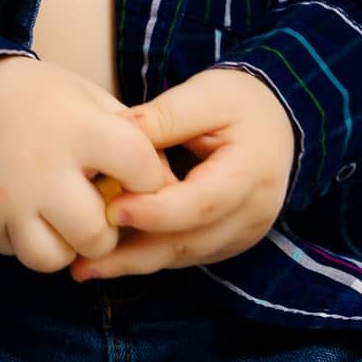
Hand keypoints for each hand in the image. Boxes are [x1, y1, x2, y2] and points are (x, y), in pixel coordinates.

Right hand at [0, 56, 171, 273]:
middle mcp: (42, 169)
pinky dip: (30, 240)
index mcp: (78, 129)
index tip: (139, 177)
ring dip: (68, 244)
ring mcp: (8, 200)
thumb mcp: (89, 98)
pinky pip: (17, 253)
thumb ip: (131, 138)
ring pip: (55, 259)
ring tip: (64, 216)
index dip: (150, 179)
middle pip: (97, 235)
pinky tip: (30, 211)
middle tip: (99, 208)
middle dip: (107, 229)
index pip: (140, 170)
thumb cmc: (40, 98)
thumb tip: (166, 184)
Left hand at [70, 67, 296, 280]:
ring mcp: (243, 233)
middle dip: (134, 253)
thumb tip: (116, 131)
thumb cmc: (239, 101)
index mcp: (251, 173)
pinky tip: (116, 257)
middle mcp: (252, 214)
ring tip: (87, 267)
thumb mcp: (206, 93)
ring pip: (185, 256)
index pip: (200, 204)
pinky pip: (188, 254)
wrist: (278, 119)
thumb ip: (165, 115)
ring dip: (137, 262)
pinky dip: (152, 255)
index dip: (154, 211)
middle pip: (189, 243)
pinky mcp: (229, 241)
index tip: (111, 209)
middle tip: (83, 262)